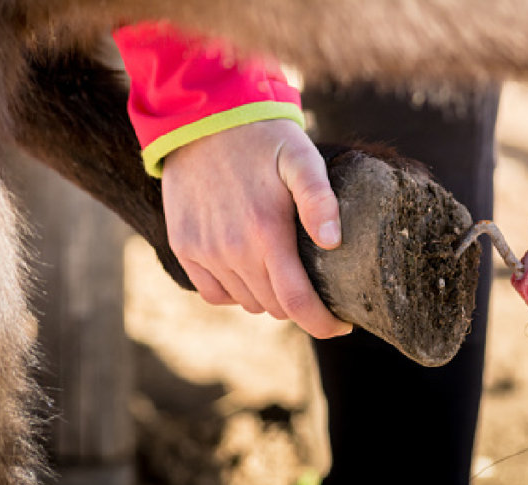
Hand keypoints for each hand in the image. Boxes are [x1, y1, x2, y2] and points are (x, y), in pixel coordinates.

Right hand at [161, 118, 352, 338]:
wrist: (200, 116)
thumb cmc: (263, 137)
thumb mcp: (302, 157)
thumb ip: (320, 199)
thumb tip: (334, 243)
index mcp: (266, 232)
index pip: (298, 303)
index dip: (323, 323)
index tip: (343, 325)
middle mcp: (231, 250)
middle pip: (275, 307)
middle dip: (300, 304)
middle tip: (316, 284)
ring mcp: (203, 251)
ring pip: (247, 303)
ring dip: (268, 296)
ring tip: (284, 270)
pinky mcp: (184, 247)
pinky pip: (214, 293)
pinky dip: (236, 292)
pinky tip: (250, 269)